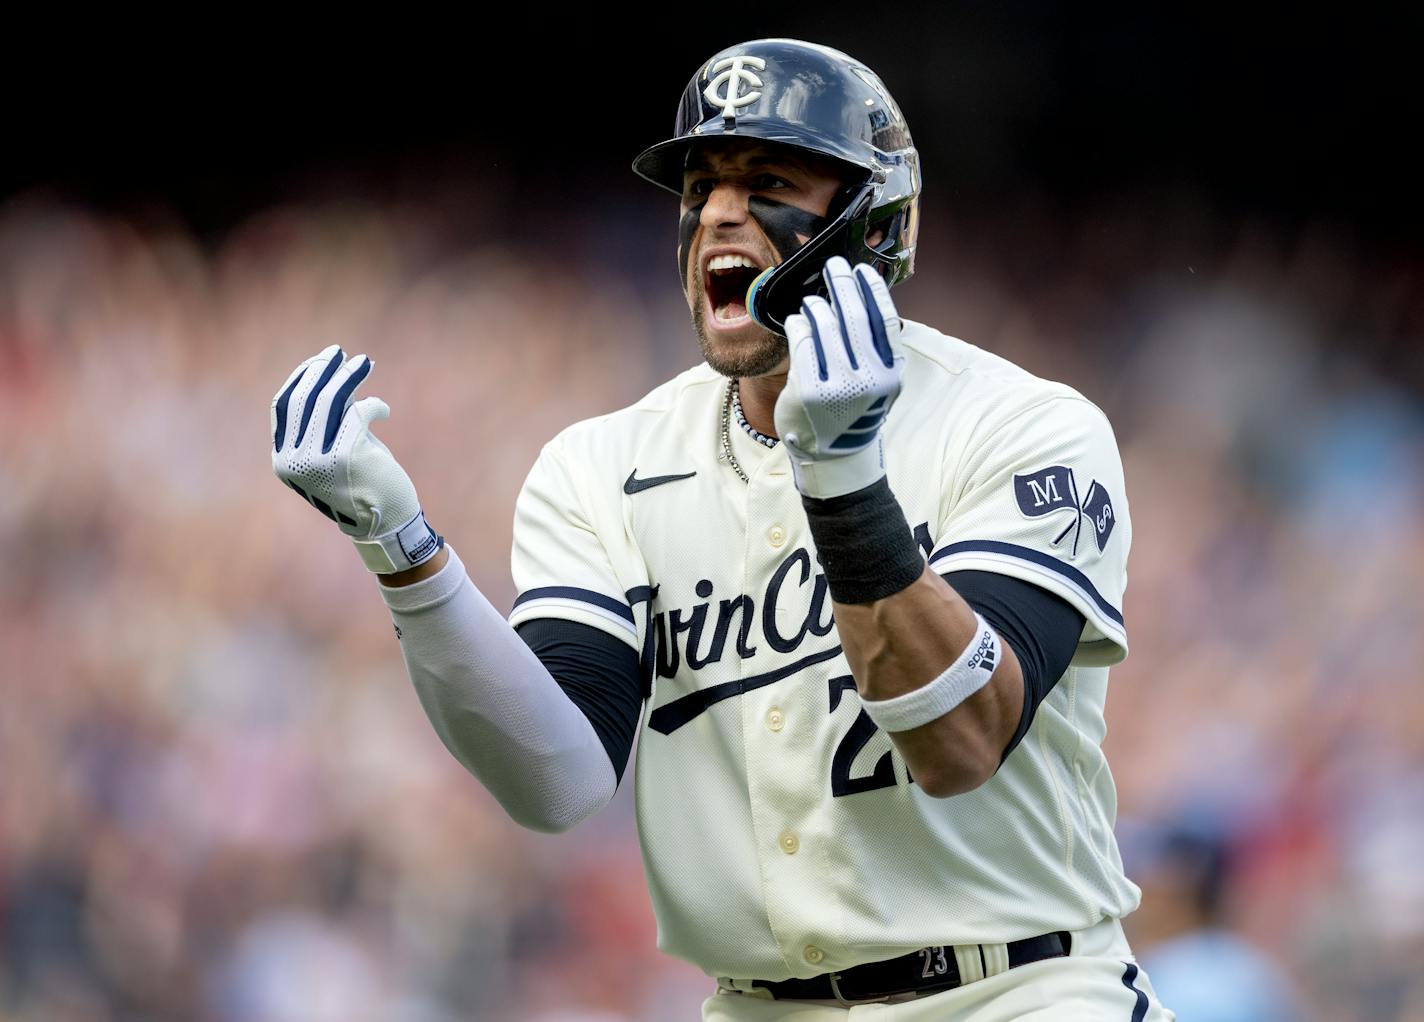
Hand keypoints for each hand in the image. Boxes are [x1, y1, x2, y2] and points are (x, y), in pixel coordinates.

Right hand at [271, 345, 441, 572]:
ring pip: (330, 402)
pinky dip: (373, 406)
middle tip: (341, 352)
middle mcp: (294, 460)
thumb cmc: (363, 484)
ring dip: (348, 377)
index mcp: (283, 459)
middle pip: (304, 398)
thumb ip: (329, 418)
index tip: (319, 361)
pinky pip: (358, 414)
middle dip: (323, 370)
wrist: (387, 524)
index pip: (283, 405)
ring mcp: (318, 459)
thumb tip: (333, 373)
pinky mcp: (346, 456)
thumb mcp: (336, 448)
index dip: (300, 377)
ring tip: (364, 362)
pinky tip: (383, 409)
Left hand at [774, 257, 903, 498]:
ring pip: (826, 326)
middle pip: (854, 316)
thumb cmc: (856, 411)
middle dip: (842, 284)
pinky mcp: (810, 392)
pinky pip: (802, 344)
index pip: (883, 319)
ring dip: (817, 306)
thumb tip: (862, 296)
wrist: (835, 456)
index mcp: (890, 373)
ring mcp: (839, 386)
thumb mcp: (879, 383)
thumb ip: (876, 348)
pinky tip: (798, 320)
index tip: (860, 270)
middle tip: (834, 267)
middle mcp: (869, 379)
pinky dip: (799, 325)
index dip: (871, 289)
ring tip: (813, 300)